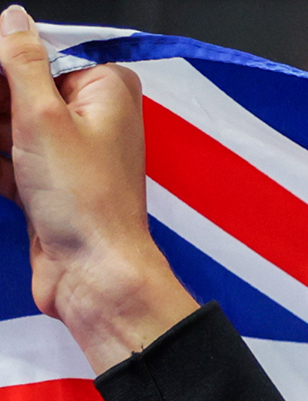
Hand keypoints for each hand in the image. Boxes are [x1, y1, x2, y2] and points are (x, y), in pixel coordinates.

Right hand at [0, 5, 196, 368]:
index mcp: (107, 90)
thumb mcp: (43, 115)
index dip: (7, 59)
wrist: (94, 277)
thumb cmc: (84, 200)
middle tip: (5, 131)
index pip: (46, 50)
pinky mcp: (48, 185)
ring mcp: (69, 153)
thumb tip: (14, 18)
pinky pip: (7, 158)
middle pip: (23, 86)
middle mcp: (94, 118)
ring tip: (4, 150)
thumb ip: (23, 62)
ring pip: (10, 122)